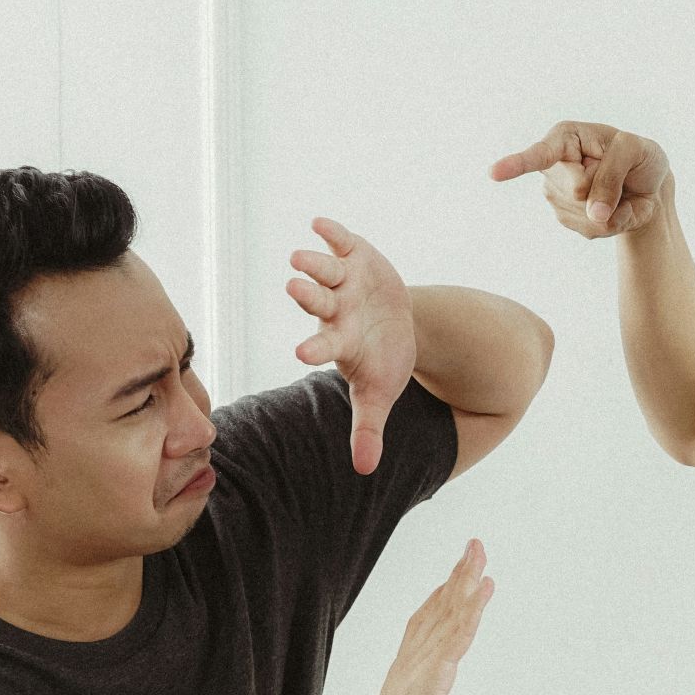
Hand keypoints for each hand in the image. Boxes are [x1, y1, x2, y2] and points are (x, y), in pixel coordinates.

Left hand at [286, 217, 418, 474]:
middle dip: (308, 295)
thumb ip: (368, 429)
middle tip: (294, 288)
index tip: (303, 352)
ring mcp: (344, 283)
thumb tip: (365, 471)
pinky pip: (340, 242)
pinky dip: (331, 232)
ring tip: (300, 257)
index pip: (322, 345)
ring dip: (313, 263)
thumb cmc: (383, 363)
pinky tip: (320, 223)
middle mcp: (335, 310)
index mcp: (338, 342)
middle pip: (316, 302)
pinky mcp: (357, 258)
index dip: (314, 348)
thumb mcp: (379, 395)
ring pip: (323, 270)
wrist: (399, 326)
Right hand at [350, 540, 492, 694]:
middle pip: (439, 610)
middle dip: (457, 579)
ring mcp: (422, 666)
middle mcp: (413, 664)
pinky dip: (471, 606)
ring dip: (466, 581)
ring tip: (479, 551)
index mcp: (410, 679)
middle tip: (473, 548)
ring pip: (450, 613)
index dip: (443, 603)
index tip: (457, 581)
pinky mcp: (433, 674)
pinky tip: (483, 587)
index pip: (428, 630)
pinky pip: (457, 632)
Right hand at [491, 121, 671, 238]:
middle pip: (576, 191)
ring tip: (621, 192)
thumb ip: (612, 175)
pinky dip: (616, 222)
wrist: (649, 185)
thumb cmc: (639, 157)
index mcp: (564, 138)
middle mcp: (553, 166)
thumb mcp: (635, 151)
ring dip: (613, 209)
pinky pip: (593, 230)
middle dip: (606, 188)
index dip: (517, 164)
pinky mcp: (567, 219)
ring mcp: (557, 196)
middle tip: (621, 175)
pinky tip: (618, 208)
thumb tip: (593, 214)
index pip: (540, 154)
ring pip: (584, 215)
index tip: (494, 173)